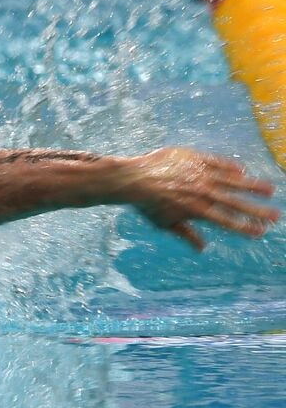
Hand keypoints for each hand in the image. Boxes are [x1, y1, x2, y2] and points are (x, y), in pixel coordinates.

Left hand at [126, 148, 278, 249]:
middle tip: (275, 215)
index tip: (260, 231)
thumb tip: (202, 248)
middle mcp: (204, 192)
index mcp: (198, 210)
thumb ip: (186, 234)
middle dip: (257, 210)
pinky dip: (230, 167)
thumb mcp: (165, 224)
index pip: (228, 221)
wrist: (134, 179)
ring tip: (269, 190)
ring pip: (233, 180)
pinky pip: (218, 162)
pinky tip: (242, 171)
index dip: (245, 227)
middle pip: (236, 202)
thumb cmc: (147, 204)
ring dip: (252, 186)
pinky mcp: (196, 159)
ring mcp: (202, 174)